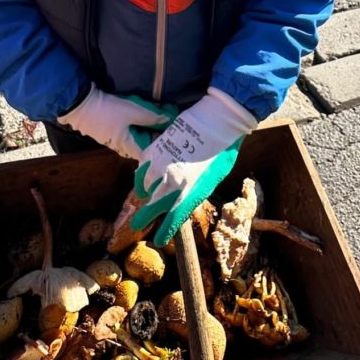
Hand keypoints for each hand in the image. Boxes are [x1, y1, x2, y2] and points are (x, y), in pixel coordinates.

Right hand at [56, 86, 176, 160]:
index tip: (175, 134)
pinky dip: (140, 122)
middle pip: (146, 143)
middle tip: (171, 120)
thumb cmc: (108, 111)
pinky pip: (130, 128)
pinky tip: (146, 111)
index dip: (164, 145)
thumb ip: (153, 117)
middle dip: (159, 132)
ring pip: (138, 135)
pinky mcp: (111, 129)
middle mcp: (123, 146)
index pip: (152, 153)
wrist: (80, 104)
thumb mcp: (134, 111)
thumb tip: (170, 120)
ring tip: (162, 113)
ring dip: (149, 125)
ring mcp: (116, 138)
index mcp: (129, 147)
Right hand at [131, 88, 257, 245]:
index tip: (159, 239)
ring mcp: (160, 165)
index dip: (164, 232)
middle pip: (149, 208)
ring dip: (144, 194)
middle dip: (142, 219)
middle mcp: (171, 183)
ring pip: (142, 187)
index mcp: (188, 194)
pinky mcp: (155, 149)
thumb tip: (182, 201)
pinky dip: (142, 175)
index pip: (171, 221)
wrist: (218, 120)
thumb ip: (194, 193)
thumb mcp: (211, 180)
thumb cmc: (222, 152)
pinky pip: (142, 168)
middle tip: (137, 225)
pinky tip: (147, 175)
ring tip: (145, 195)